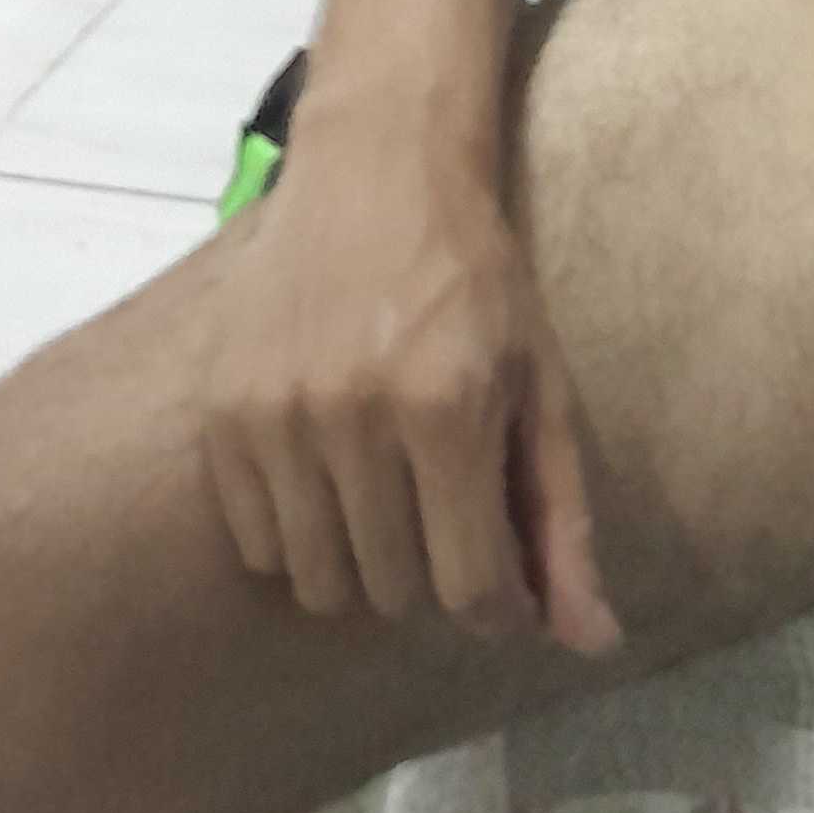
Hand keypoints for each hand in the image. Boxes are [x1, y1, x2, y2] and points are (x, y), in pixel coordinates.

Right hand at [198, 115, 622, 657]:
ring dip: (364, 559)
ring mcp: (278, 417)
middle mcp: (354, 419)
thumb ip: (563, 519)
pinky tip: (329, 472)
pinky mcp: (222, 414)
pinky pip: (259, 544)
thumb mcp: (543, 384)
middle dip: (432, 571)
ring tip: (387, 490)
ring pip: (322, 582)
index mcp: (448, 410)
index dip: (497, 606)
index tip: (505, 584)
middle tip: (444, 506)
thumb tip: (591, 643)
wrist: (376, 169)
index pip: (468, 587)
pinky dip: (300, 533)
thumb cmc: (476, 279)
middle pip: (394, 591)